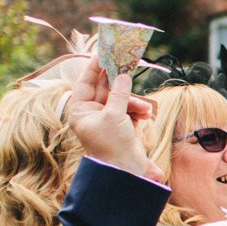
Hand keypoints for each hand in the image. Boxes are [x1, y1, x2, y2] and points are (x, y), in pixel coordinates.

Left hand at [62, 60, 159, 179]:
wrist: (126, 171)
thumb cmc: (112, 145)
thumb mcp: (114, 115)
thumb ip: (119, 93)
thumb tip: (123, 75)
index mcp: (81, 111)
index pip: (85, 83)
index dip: (94, 68)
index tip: (102, 54)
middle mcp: (92, 113)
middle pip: (105, 89)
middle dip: (117, 81)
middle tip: (126, 64)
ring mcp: (108, 119)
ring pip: (121, 99)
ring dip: (134, 101)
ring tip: (144, 109)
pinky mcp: (123, 126)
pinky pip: (130, 110)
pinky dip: (139, 110)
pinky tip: (145, 115)